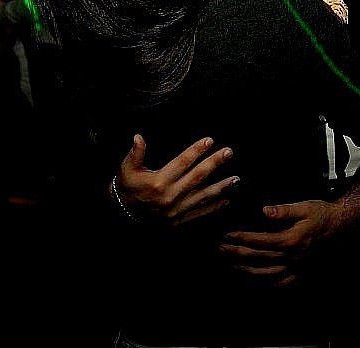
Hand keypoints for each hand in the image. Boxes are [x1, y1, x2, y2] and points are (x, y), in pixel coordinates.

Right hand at [113, 134, 239, 225]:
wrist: (123, 215)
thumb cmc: (127, 187)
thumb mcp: (127, 169)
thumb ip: (135, 153)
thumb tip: (138, 137)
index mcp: (158, 182)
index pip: (182, 162)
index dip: (196, 151)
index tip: (209, 140)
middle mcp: (169, 196)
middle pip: (197, 177)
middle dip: (214, 163)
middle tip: (228, 152)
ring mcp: (176, 211)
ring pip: (203, 196)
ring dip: (221, 187)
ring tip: (236, 179)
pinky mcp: (178, 221)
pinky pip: (200, 213)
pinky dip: (214, 207)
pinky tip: (226, 199)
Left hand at [218, 199, 340, 286]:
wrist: (340, 226)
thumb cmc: (320, 214)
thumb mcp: (303, 207)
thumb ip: (283, 210)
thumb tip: (265, 210)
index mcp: (291, 240)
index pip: (260, 240)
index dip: (242, 238)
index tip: (226, 235)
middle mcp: (292, 257)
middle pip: (259, 257)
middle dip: (237, 253)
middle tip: (219, 249)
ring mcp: (296, 267)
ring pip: (266, 273)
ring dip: (245, 270)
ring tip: (229, 264)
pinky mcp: (300, 273)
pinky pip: (279, 282)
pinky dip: (263, 283)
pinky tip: (250, 280)